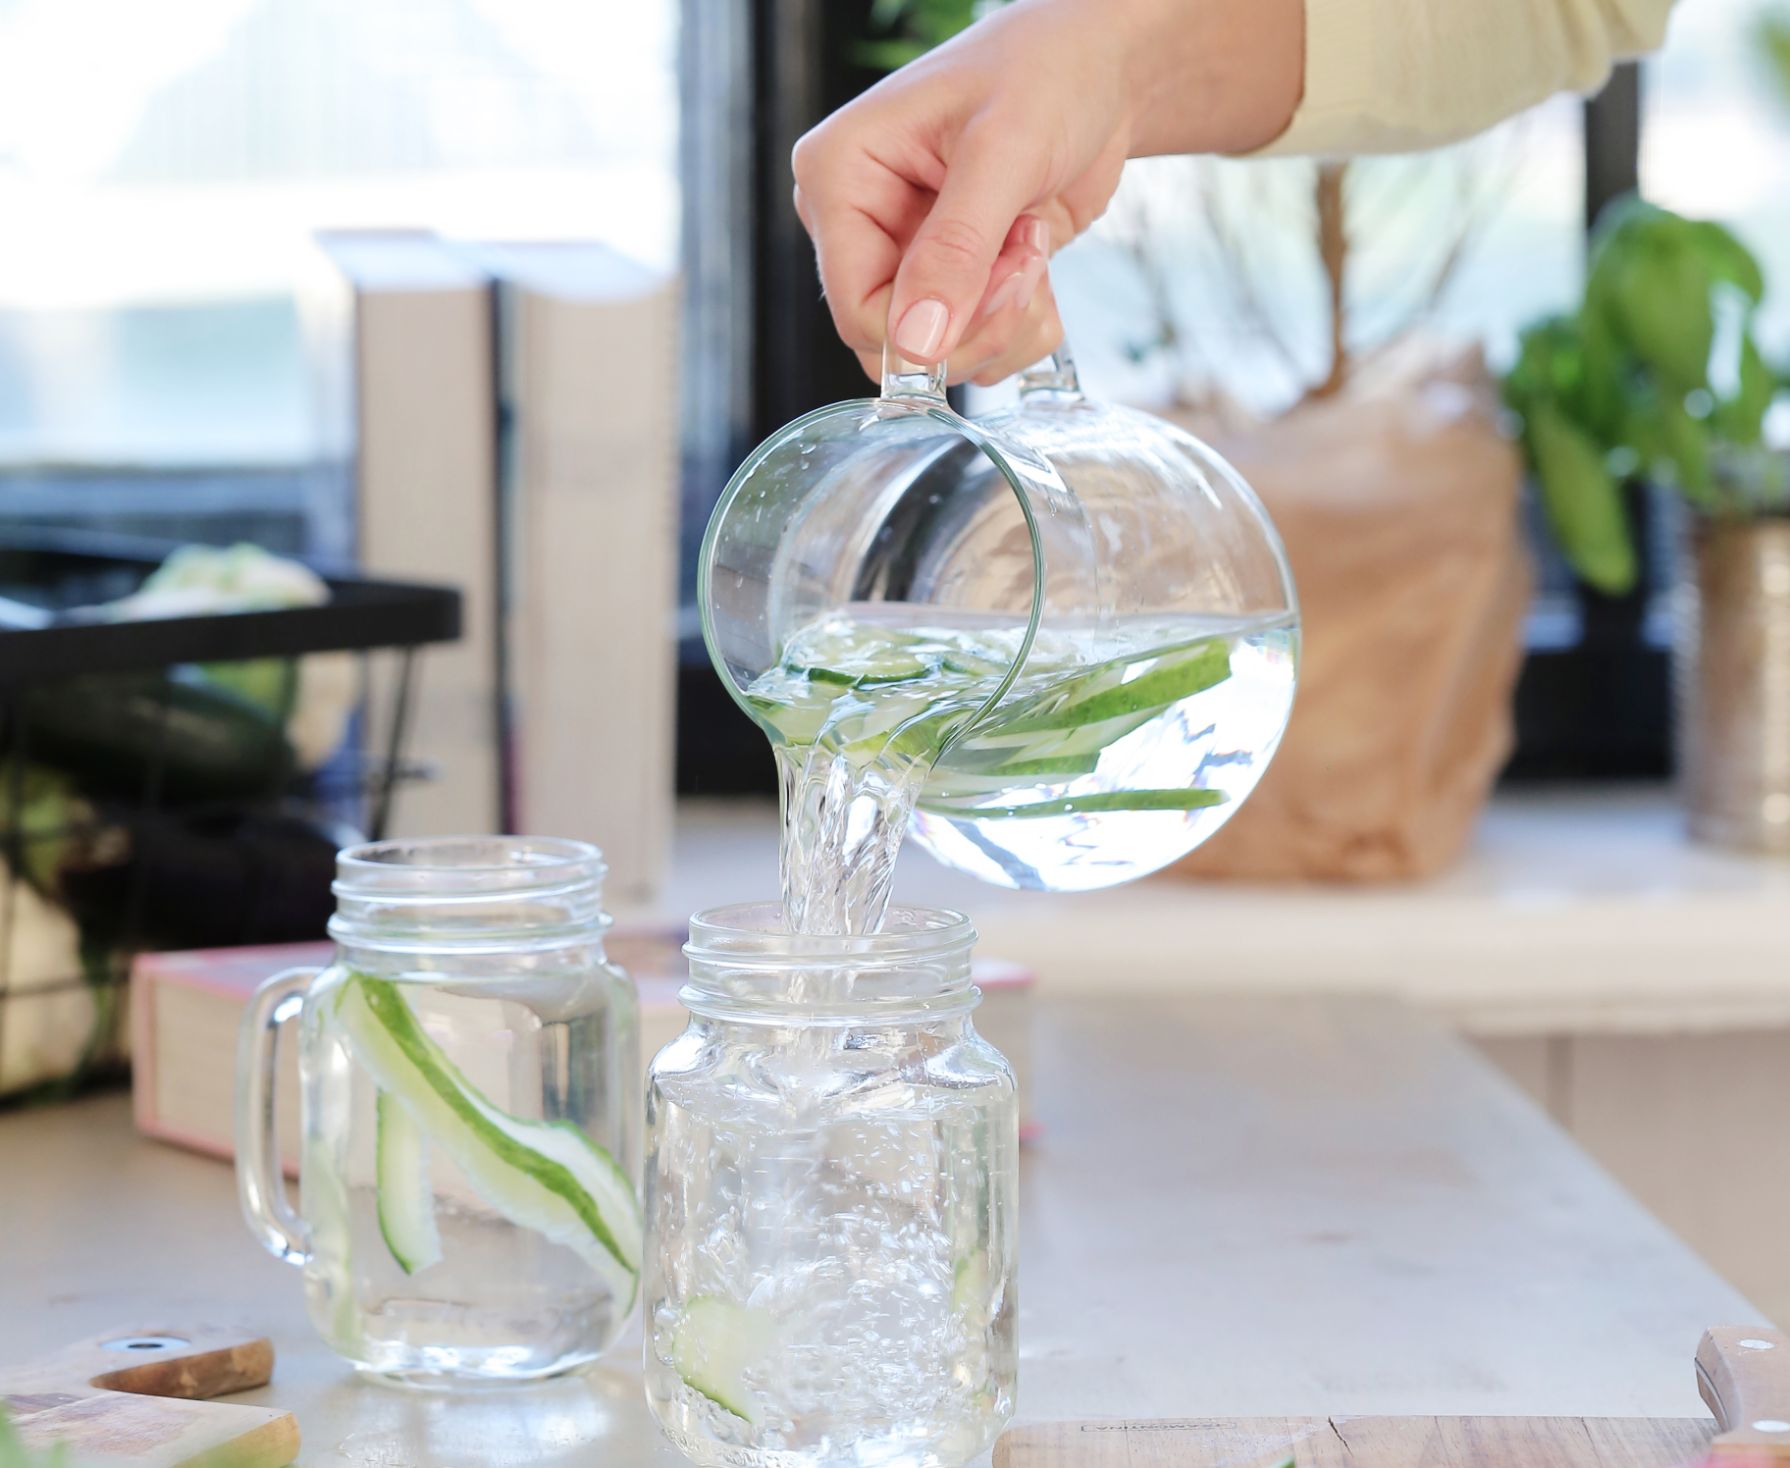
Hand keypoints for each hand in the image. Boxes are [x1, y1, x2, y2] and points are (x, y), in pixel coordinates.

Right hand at [791, 0, 1302, 386]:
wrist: (1099, 72)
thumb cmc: (1046, 71)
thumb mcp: (1004, 151)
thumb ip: (957, 249)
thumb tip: (917, 341)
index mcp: (840, 178)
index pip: (856, 308)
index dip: (930, 324)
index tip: (1002, 278)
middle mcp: (862, 224)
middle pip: (893, 344)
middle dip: (976, 323)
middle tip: (1024, 261)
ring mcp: (905, 256)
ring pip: (936, 356)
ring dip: (1006, 323)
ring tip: (1033, 245)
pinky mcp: (950, 280)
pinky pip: (973, 350)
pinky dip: (1020, 327)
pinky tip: (1037, 265)